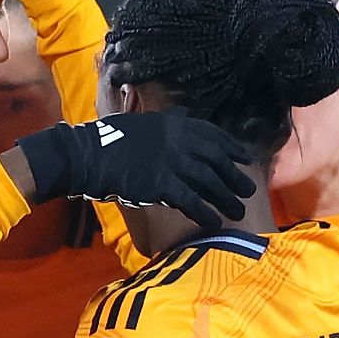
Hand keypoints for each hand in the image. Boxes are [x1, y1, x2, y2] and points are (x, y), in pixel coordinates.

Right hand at [16, 113, 256, 227]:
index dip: (232, 148)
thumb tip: (184, 114)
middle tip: (249, 190)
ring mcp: (172, 163)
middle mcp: (179, 141)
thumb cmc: (112, 139)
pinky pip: (191, 201)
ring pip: (209, 183)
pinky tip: (214, 223)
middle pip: (217, 161)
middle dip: (235, 177)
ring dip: (226, 199)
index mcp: (176, 124)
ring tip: (238, 212)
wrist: (89, 155)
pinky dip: (205, 213)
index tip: (244, 158)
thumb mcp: (144, 121)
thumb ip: (167, 121)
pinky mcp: (162, 184)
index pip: (213, 135)